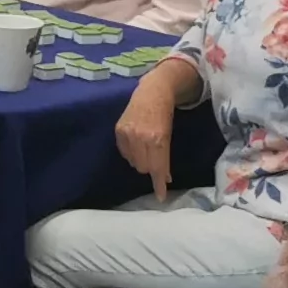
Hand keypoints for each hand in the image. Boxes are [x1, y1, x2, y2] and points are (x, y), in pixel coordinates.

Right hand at [115, 72, 179, 200]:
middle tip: (156, 160)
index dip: (158, 183)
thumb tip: (165, 177)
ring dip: (141, 161)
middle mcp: (141, 137)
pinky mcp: (118, 131)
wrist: (152, 91)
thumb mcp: (169, 134)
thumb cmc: (164, 113)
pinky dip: (131, 153)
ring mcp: (128, 133)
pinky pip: (124, 153)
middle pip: (144, 167)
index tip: (160, 196)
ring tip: (146, 148)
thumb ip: (165, 156)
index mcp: (157, 138)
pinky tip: (136, 143)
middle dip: (151, 168)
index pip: (157, 166)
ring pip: (133, 162)